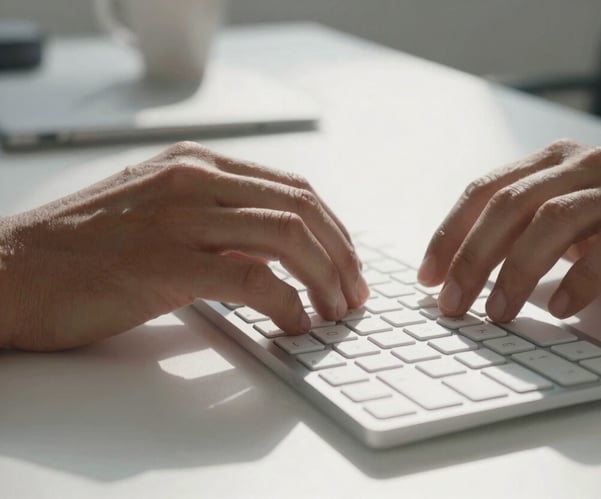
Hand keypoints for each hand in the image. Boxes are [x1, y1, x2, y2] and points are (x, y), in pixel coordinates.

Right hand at [0, 142, 367, 350]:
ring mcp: (179, 218)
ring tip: (335, 312)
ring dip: (324, 279)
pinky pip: (252, 280)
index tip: (348, 263)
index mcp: (195, 164)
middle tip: (353, 293)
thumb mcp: (155, 209)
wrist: (10, 271)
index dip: (333, 228)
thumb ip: (213, 218)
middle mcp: (192, 179)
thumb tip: (273, 252)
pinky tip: (293, 325)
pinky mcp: (165, 263)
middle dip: (341, 255)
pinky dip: (286, 305)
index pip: (292, 187)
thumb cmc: (81, 249)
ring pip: (287, 237)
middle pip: (301, 208)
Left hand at [417, 139, 600, 321]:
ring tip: (496, 312)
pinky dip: (581, 279)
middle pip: (513, 205)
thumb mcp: (573, 211)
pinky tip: (560, 307)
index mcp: (555, 161)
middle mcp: (586, 166)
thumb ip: (527, 226)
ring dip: (517, 271)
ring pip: (556, 222)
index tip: (428, 276)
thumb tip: (464, 269)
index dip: (451, 233)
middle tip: (452, 303)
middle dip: (473, 257)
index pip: (486, 190)